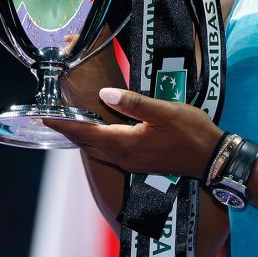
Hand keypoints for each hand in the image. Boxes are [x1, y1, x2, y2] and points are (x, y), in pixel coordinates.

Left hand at [47, 88, 223, 179]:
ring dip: (83, 137)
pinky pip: (109, 152)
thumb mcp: (165, 111)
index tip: (45, 118)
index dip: (65, 126)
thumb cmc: (191, 132)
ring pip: (98, 150)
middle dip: (70, 132)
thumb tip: (105, 93)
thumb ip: (134, 103)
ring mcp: (132, 162)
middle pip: (88, 145)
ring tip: (70, 122)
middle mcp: (124, 157)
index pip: (87, 134)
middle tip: (53, 117)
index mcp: (126, 144)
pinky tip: (99, 131)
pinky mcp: (140, 162)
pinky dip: (98, 142)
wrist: (212, 158)